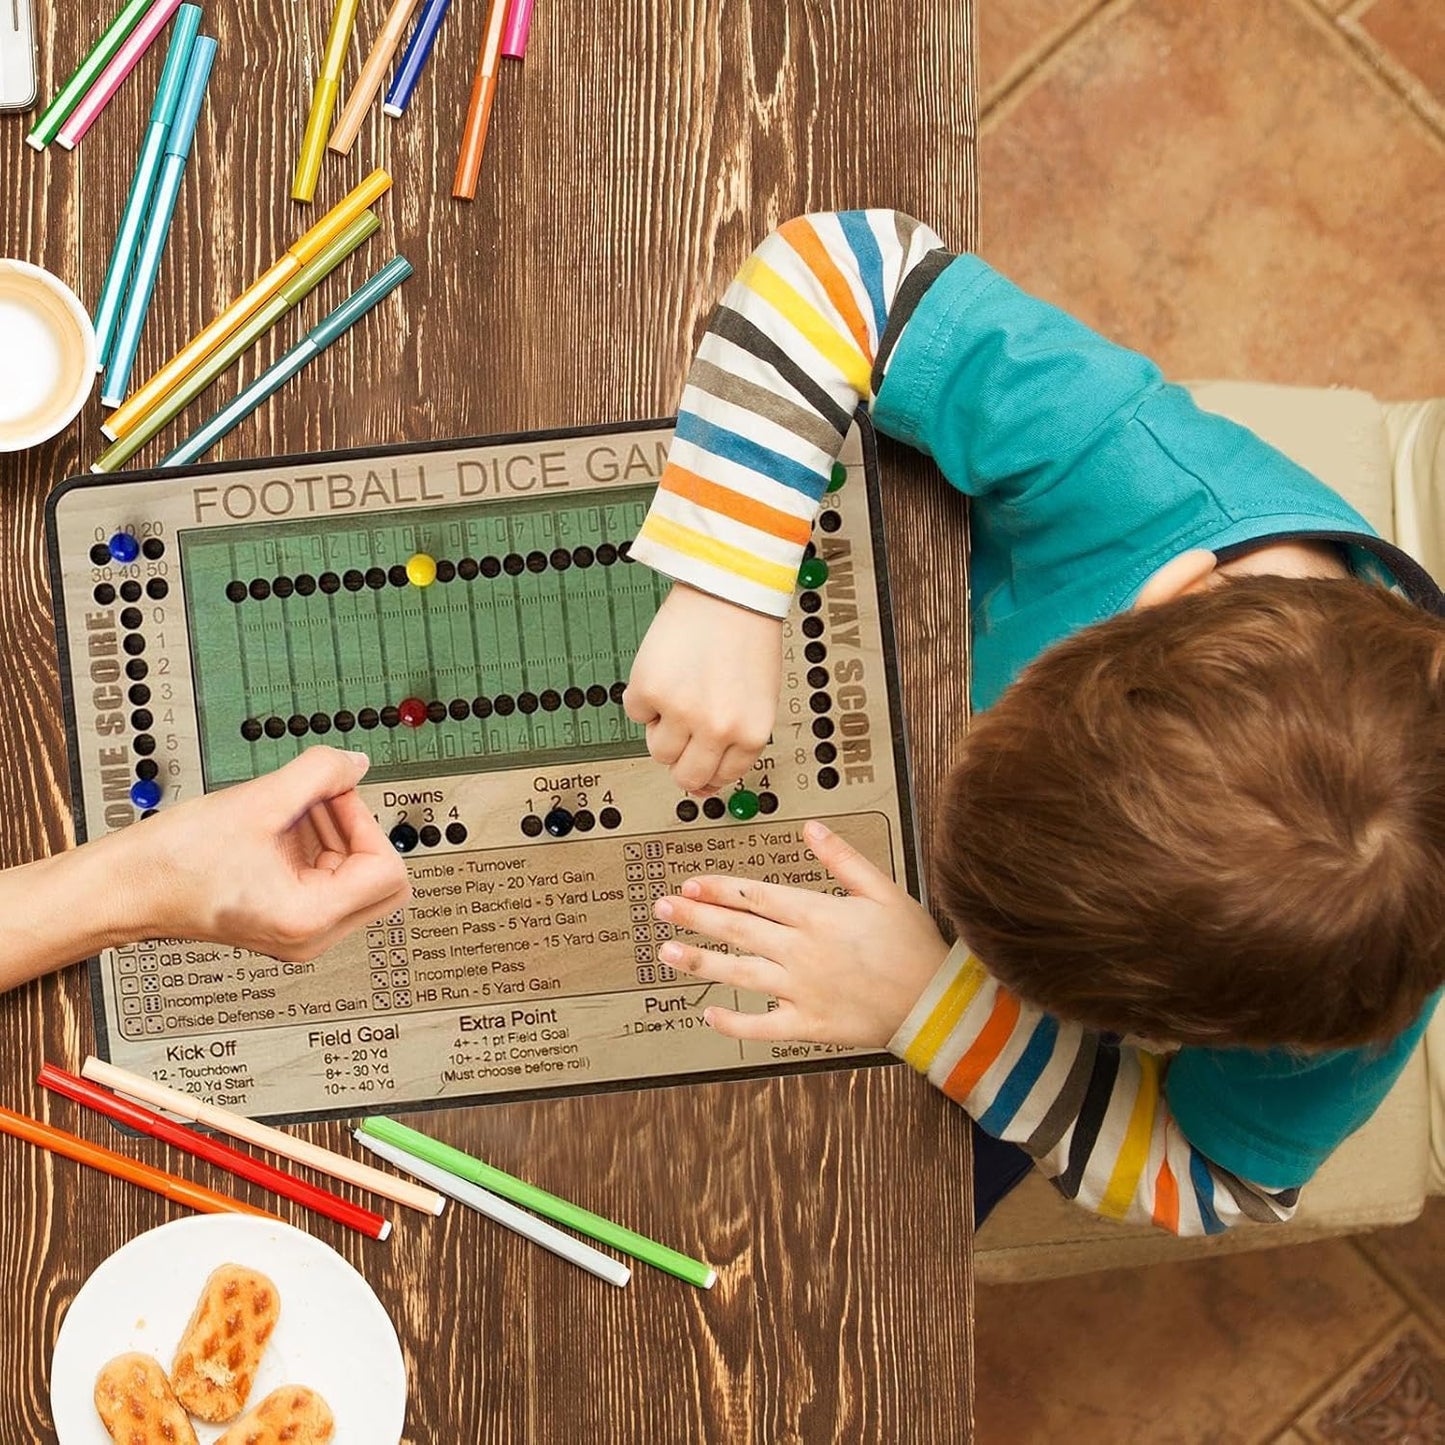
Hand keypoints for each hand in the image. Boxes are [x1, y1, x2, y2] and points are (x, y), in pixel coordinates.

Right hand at [127, 747, 409, 960]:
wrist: (126, 889)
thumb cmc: (175, 861)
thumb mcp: (258, 802)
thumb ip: (320, 774)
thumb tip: (357, 763)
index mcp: (310, 919)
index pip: (389, 872)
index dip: (366, 822)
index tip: (334, 795)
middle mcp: (313, 935)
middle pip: (383, 881)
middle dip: (358, 830)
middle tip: (322, 800)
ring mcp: (302, 930)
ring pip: (357, 876)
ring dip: (335, 833)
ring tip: (289, 808)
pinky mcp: (289, 916)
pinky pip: (329, 878)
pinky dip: (317, 845)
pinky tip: (282, 824)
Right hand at [623, 582, 783, 793]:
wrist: (728, 587)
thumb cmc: (747, 636)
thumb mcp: (756, 699)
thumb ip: (733, 740)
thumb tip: (702, 786)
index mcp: (752, 733)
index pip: (722, 778)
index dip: (709, 765)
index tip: (702, 751)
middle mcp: (718, 728)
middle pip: (686, 777)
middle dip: (682, 758)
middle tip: (685, 726)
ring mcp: (682, 711)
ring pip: (657, 751)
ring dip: (662, 727)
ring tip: (679, 690)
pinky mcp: (650, 689)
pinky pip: (636, 713)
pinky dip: (644, 695)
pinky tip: (666, 669)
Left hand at [652, 821, 950, 1046]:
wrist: (936, 1003)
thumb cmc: (914, 945)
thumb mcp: (883, 890)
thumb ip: (843, 859)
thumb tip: (811, 828)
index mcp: (818, 915)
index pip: (756, 896)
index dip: (719, 888)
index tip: (690, 882)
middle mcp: (802, 951)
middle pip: (738, 929)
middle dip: (696, 916)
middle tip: (662, 907)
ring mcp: (802, 990)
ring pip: (739, 974)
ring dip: (700, 962)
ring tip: (667, 953)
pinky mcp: (808, 1025)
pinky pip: (763, 1026)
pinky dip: (734, 1022)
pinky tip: (708, 1014)